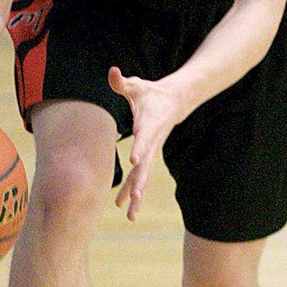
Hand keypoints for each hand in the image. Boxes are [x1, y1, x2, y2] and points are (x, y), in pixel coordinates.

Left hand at [108, 67, 186, 221]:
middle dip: (140, 181)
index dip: (140, 147)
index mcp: (149, 124)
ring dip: (137, 195)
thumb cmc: (151, 93)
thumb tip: (112, 71)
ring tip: (130, 214)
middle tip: (135, 197)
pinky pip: (140, 177)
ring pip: (145, 177)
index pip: (144, 137)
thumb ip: (123, 82)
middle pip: (147, 164)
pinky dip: (132, 192)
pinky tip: (123, 207)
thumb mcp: (137, 85)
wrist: (174, 102)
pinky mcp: (148, 157)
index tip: (135, 160)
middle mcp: (152, 142)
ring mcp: (152, 152)